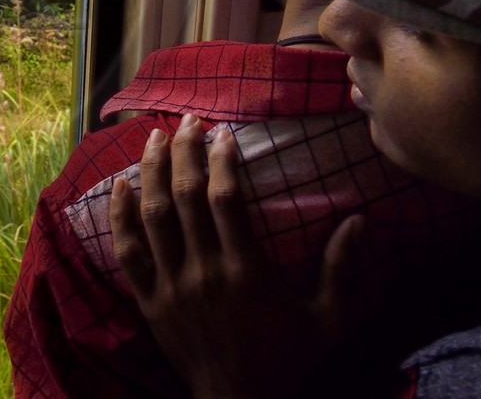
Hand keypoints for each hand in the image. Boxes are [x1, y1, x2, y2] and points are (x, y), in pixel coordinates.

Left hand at [109, 115, 364, 398]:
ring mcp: (173, 286)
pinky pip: (127, 252)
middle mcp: (205, 273)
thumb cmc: (289, 359)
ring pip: (153, 216)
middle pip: (186, 197)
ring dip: (151, 171)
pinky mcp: (150, 301)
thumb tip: (360, 219)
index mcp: (248, 272)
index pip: (227, 200)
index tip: (224, 133)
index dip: (223, 160)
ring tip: (153, 136)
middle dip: (185, 152)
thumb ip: (342, 268)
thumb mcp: (329, 320)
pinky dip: (120, 216)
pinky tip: (120, 185)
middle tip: (188, 121)